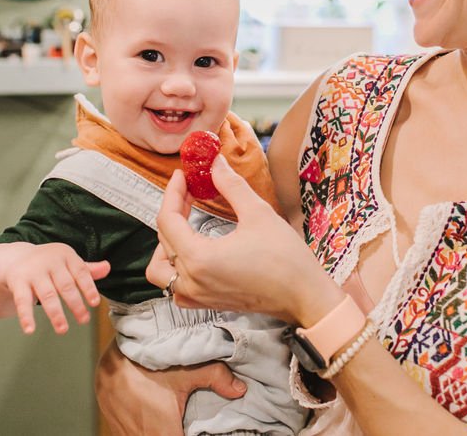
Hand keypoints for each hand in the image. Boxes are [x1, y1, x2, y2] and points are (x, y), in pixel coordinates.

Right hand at [4, 242, 109, 333]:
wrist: (15, 257)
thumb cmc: (49, 263)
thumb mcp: (67, 262)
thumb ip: (87, 269)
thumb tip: (107, 268)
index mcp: (65, 255)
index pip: (81, 272)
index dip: (88, 287)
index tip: (95, 303)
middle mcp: (49, 261)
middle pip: (65, 285)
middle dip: (75, 304)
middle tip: (84, 320)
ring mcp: (33, 271)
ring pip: (47, 294)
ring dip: (55, 313)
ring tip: (62, 330)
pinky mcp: (18, 282)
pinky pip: (22, 301)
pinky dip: (26, 316)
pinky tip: (29, 330)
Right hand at [95, 337, 245, 435]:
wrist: (109, 359)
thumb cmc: (146, 364)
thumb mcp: (184, 368)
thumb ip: (215, 377)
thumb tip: (240, 389)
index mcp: (162, 433)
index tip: (198, 431)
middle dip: (180, 433)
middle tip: (188, 424)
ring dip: (160, 432)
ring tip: (172, 421)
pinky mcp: (116, 430)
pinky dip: (147, 431)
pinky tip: (155, 420)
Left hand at [147, 155, 340, 325]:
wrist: (305, 297)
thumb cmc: (286, 258)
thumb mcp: (258, 213)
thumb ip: (231, 185)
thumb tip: (215, 162)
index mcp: (199, 259)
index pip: (167, 220)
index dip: (172, 193)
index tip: (181, 175)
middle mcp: (191, 281)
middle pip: (164, 240)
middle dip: (173, 211)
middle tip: (189, 191)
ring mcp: (197, 296)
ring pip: (161, 269)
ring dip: (166, 243)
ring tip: (183, 222)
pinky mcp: (206, 303)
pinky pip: (175, 286)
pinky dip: (175, 266)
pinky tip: (191, 249)